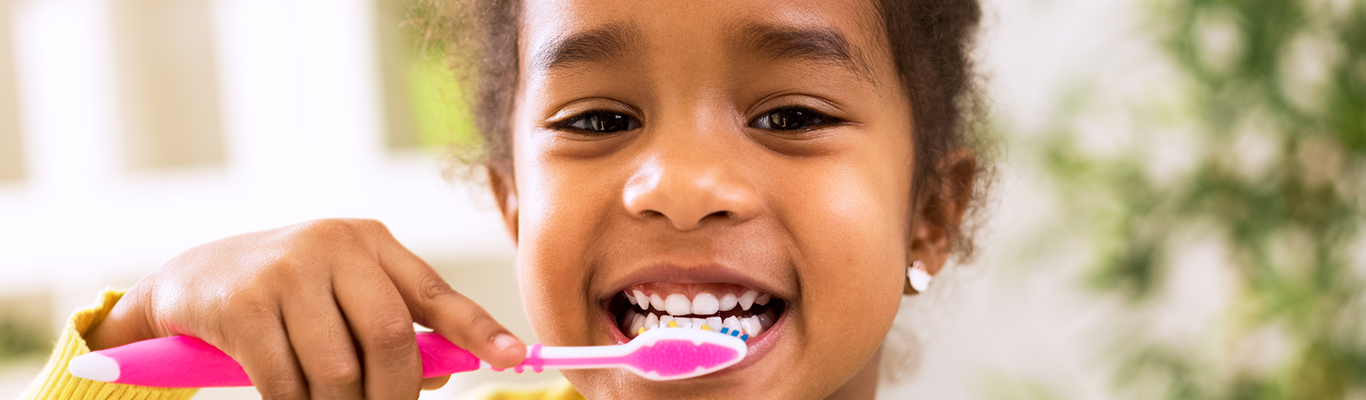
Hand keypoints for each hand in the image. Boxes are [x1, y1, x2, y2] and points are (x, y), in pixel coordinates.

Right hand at [84, 219, 525, 398]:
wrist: (190, 281)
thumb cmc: (287, 296)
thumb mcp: (344, 298)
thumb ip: (396, 329)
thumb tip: (445, 372)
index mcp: (371, 243)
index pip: (436, 292)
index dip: (478, 329)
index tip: (515, 357)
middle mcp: (334, 245)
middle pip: (391, 337)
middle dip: (394, 393)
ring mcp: (285, 271)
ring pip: (338, 370)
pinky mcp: (242, 304)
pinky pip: (286, 382)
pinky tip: (288, 399)